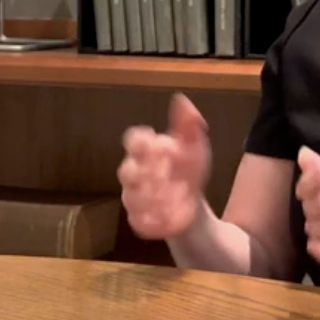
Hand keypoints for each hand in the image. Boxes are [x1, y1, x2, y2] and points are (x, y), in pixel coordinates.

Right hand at [118, 93, 210, 239]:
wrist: (192, 204)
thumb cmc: (189, 170)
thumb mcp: (194, 146)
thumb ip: (188, 124)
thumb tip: (180, 99)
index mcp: (147, 151)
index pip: (133, 139)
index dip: (142, 142)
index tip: (160, 146)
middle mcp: (134, 173)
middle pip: (125, 170)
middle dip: (145, 172)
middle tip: (165, 175)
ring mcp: (133, 197)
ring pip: (130, 196)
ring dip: (151, 196)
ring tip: (173, 196)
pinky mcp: (138, 219)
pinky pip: (137, 219)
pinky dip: (153, 218)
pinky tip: (170, 215)